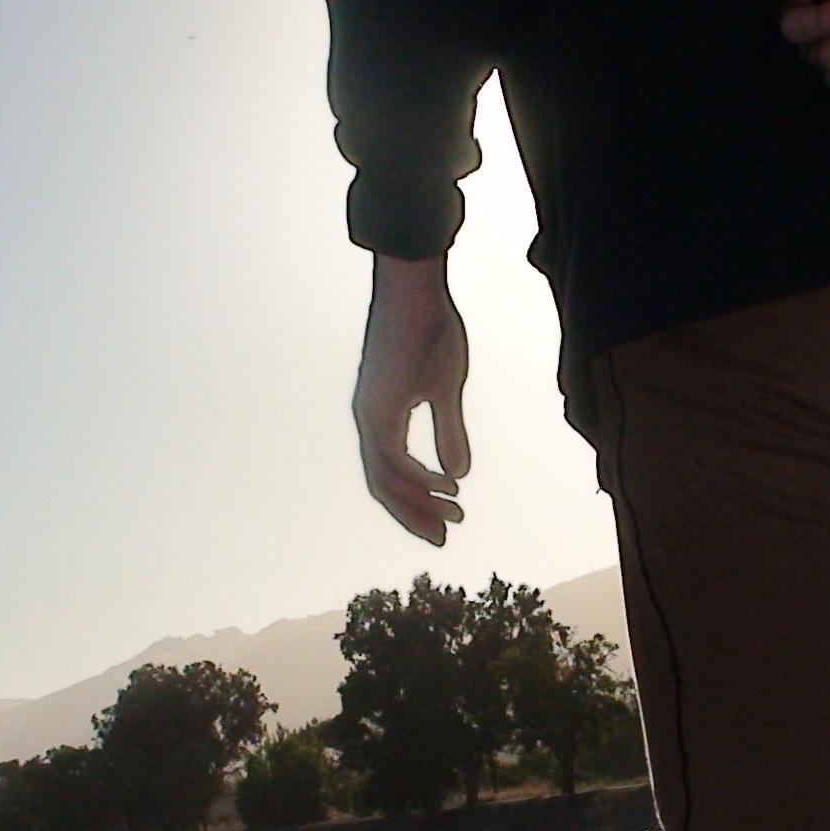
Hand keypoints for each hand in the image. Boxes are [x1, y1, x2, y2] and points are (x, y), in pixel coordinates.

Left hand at [353, 254, 471, 545]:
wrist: (416, 290)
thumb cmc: (431, 330)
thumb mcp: (447, 390)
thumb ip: (449, 432)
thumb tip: (460, 473)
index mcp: (381, 417)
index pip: (391, 475)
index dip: (418, 502)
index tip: (450, 517)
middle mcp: (369, 422)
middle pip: (383, 487)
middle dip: (414, 516)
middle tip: (444, 540)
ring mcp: (370, 416)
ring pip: (384, 480)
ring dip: (418, 504)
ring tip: (452, 520)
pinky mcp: (377, 408)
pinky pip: (393, 460)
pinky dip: (419, 478)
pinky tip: (447, 487)